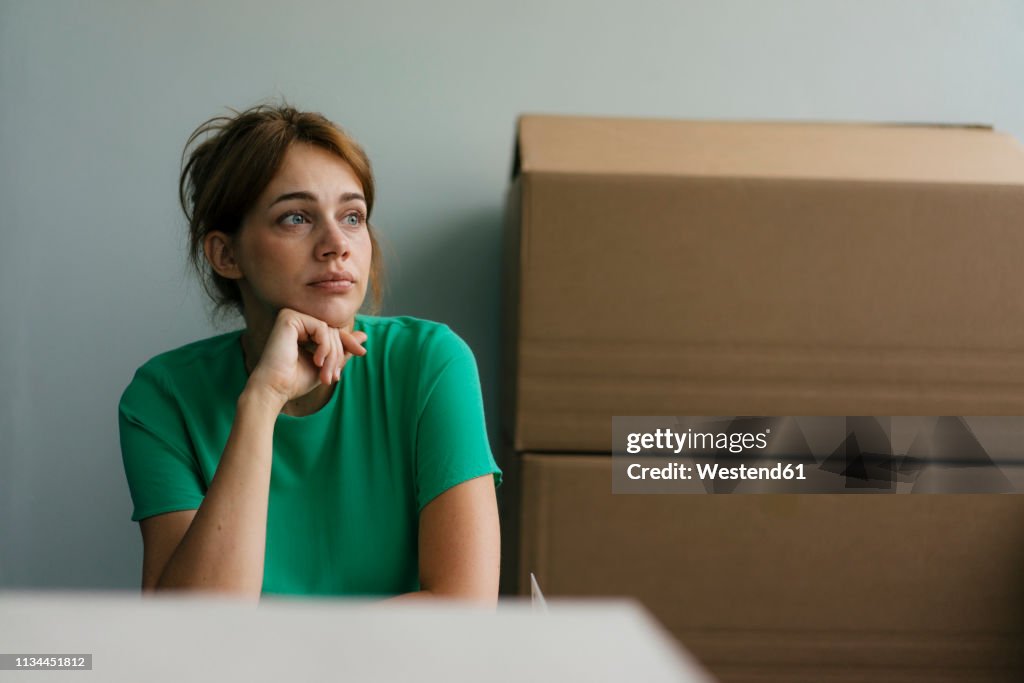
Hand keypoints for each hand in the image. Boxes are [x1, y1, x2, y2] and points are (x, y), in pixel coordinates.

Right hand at [246, 308, 366, 406]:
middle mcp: (296, 320)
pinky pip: (321, 327)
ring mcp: (291, 316)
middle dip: (339, 354)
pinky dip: (325, 346)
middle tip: (334, 377)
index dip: (349, 342)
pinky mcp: (289, 317)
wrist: (275, 389)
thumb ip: (342, 350)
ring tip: (326, 375)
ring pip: (329, 329)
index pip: (333, 330)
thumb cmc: (296, 381)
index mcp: (302, 329)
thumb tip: (364, 336)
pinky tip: (317, 361)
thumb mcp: (327, 365)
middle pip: (333, 330)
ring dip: (333, 355)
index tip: (361, 353)